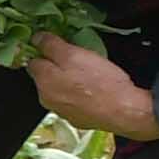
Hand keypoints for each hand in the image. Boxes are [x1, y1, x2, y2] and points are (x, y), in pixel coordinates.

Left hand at [25, 38, 158, 142]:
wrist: (124, 111)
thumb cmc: (100, 81)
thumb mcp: (74, 55)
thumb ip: (51, 46)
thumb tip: (36, 38)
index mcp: (43, 80)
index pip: (33, 62)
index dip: (45, 53)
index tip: (59, 49)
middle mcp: (46, 98)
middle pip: (45, 77)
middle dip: (56, 69)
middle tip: (78, 62)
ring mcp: (61, 112)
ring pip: (58, 91)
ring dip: (67, 83)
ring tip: (88, 77)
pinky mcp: (76, 120)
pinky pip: (72, 103)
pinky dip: (78, 97)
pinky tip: (93, 92)